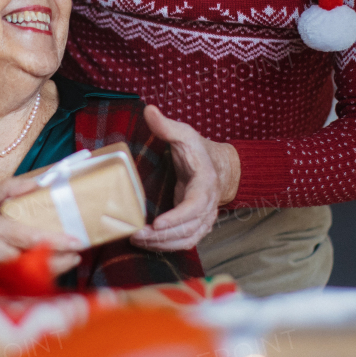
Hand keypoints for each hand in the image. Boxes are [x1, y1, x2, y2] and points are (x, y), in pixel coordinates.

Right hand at [0, 176, 83, 275]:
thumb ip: (11, 187)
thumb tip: (39, 183)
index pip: (31, 238)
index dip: (56, 242)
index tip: (77, 241)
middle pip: (36, 261)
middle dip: (61, 260)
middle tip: (78, 253)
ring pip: (33, 276)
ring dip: (55, 270)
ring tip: (71, 260)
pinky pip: (26, 283)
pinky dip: (42, 277)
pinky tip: (54, 269)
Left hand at [130, 104, 240, 251]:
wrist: (219, 168)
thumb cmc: (199, 151)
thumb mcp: (185, 134)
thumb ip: (167, 126)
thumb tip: (149, 110)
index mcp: (206, 184)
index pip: (194, 206)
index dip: (177, 218)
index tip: (157, 224)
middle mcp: (208, 206)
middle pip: (188, 228)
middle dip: (162, 236)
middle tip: (136, 234)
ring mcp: (205, 219)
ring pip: (186, 239)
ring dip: (162, 244)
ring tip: (137, 241)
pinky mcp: (197, 226)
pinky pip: (185, 242)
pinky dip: (166, 246)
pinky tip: (147, 244)